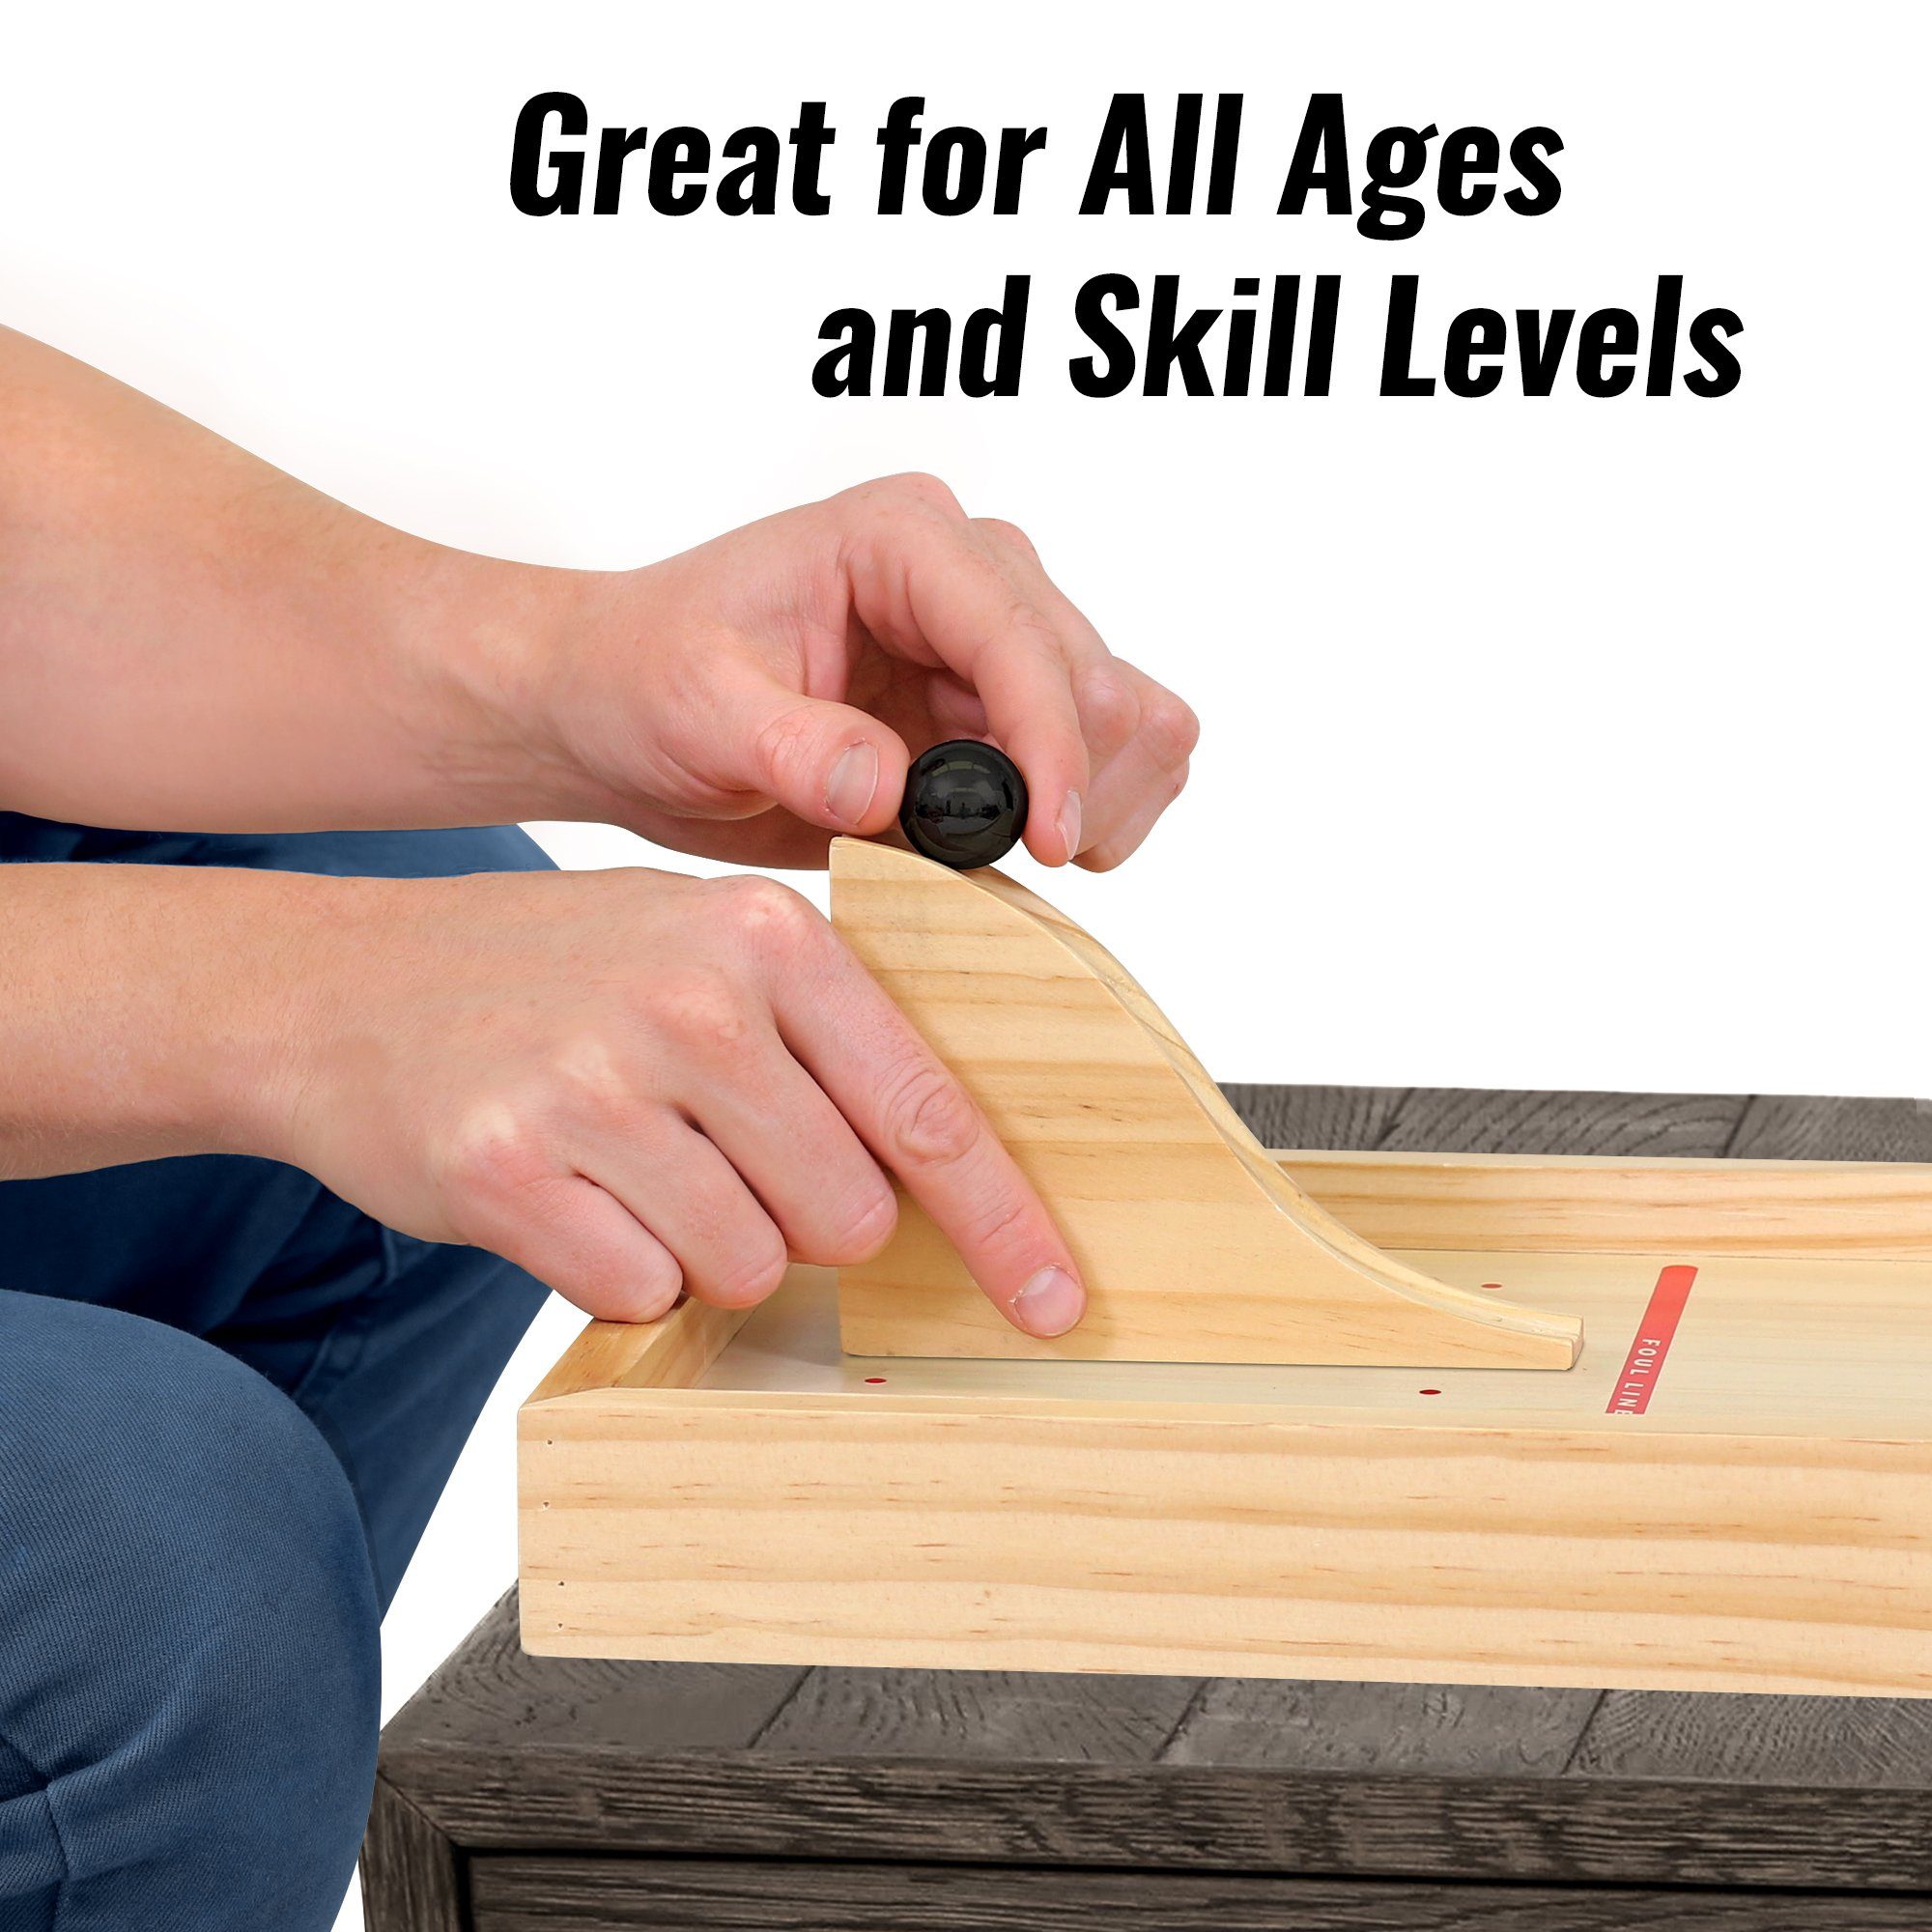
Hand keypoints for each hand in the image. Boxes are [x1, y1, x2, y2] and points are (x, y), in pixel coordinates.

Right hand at [268, 865, 1085, 1333]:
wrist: (342, 988)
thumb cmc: (556, 973)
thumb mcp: (703, 945)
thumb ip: (829, 1035)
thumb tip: (956, 1172)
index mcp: (767, 934)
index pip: (928, 1110)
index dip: (1006, 1223)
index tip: (1055, 1301)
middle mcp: (689, 1002)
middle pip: (848, 1216)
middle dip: (809, 1224)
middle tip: (725, 1165)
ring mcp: (592, 1086)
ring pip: (747, 1267)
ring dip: (709, 1249)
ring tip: (636, 1167)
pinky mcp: (506, 1169)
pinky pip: (639, 1293)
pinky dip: (622, 1271)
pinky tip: (575, 1196)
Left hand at [523, 474, 1198, 870]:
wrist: (624, 707)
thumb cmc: (647, 678)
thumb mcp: (694, 712)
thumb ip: (791, 746)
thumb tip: (887, 788)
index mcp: (900, 540)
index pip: (1019, 637)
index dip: (1050, 744)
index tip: (1047, 841)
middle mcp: (970, 572)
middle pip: (1099, 678)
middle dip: (1074, 783)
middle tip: (1011, 861)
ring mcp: (997, 638)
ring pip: (1130, 717)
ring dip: (1098, 800)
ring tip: (1008, 852)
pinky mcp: (1004, 704)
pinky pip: (1110, 756)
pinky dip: (1090, 812)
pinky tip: (1012, 843)